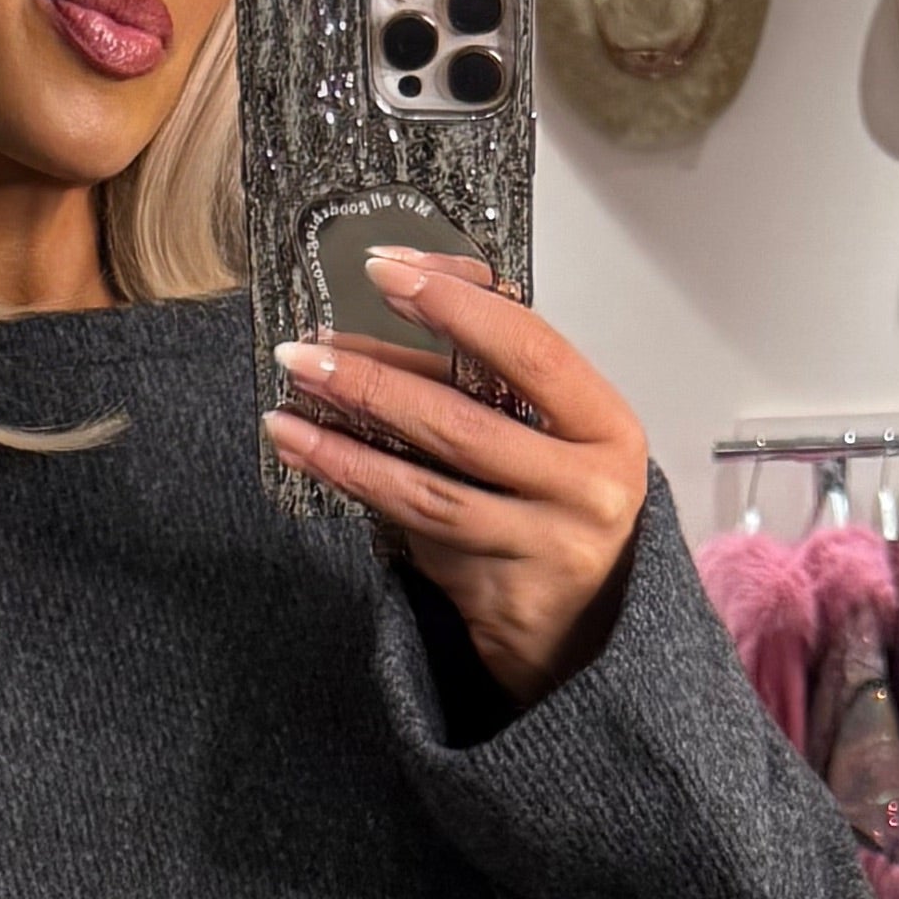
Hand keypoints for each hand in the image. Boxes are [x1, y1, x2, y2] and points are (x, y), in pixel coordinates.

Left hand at [267, 257, 646, 708]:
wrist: (587, 626)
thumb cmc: (562, 507)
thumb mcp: (553, 431)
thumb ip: (495, 370)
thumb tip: (407, 289)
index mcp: (607, 427)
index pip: (532, 351)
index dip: (458, 307)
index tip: (390, 272)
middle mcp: (589, 490)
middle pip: (467, 424)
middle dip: (378, 378)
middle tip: (310, 347)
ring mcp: (546, 548)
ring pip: (430, 485)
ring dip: (351, 438)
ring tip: (291, 401)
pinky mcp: (499, 593)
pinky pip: (415, 527)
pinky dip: (357, 482)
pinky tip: (308, 451)